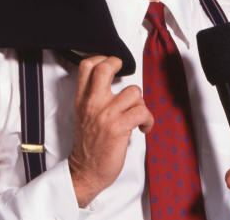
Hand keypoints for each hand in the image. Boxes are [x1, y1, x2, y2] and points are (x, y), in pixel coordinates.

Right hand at [68, 56, 153, 206]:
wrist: (85, 171)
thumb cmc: (88, 146)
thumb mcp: (82, 116)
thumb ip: (93, 98)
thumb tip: (113, 83)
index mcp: (82, 100)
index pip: (87, 67)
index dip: (101, 58)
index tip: (111, 63)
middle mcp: (92, 104)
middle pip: (104, 68)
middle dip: (117, 64)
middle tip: (124, 72)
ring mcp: (105, 114)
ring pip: (133, 91)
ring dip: (140, 103)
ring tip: (138, 114)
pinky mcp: (118, 127)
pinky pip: (142, 111)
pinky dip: (148, 120)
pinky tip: (143, 127)